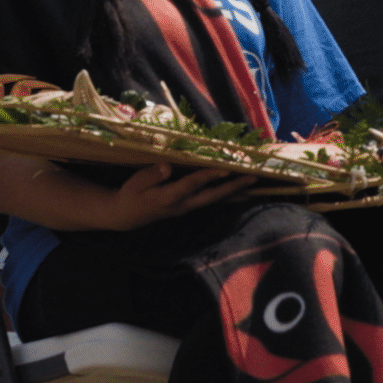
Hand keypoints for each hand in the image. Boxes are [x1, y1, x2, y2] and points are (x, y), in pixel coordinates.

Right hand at [102, 163, 256, 228]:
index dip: (208, 176)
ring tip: (256, 187)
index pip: (192, 185)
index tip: (225, 168)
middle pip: (212, 196)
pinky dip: (228, 197)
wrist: (126, 216)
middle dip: (233, 187)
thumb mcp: (134, 184)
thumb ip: (151, 175)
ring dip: (236, 194)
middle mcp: (183, 204)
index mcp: (168, 197)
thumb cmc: (130, 195)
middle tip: (253, 179)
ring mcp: (188, 207)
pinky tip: (242, 193)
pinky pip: (212, 201)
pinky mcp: (190, 206)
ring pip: (216, 200)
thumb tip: (167, 166)